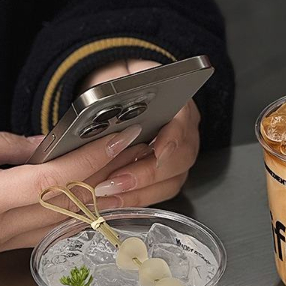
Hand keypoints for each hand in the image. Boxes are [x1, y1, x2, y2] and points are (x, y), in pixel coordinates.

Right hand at [0, 127, 140, 261]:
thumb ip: (0, 149)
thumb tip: (45, 145)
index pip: (53, 181)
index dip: (91, 159)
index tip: (120, 138)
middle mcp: (0, 230)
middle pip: (70, 204)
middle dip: (110, 176)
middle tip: (140, 152)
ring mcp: (4, 245)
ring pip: (68, 223)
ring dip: (104, 199)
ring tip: (133, 174)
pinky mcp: (5, 250)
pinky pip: (53, 234)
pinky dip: (81, 217)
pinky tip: (104, 202)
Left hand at [80, 59, 199, 203]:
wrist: (123, 99)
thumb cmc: (121, 91)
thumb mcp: (116, 84)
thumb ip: (114, 99)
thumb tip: (99, 117)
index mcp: (179, 106)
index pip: (183, 123)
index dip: (171, 140)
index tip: (155, 151)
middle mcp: (187, 134)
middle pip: (179, 160)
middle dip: (146, 173)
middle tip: (116, 181)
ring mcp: (181, 158)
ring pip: (170, 181)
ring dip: (139, 191)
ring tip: (110, 194)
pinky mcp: (170, 176)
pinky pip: (159, 193)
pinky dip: (137, 198)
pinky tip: (114, 200)